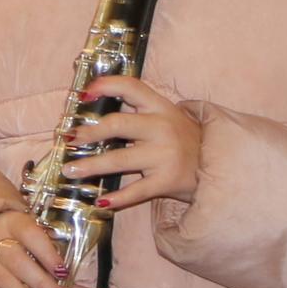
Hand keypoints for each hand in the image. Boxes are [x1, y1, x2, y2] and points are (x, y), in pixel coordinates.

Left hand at [67, 75, 201, 211]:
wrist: (217, 164)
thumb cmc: (185, 138)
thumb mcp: (166, 115)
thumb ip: (138, 110)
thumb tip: (94, 107)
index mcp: (160, 107)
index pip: (130, 86)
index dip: (104, 86)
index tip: (82, 95)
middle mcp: (161, 128)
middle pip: (117, 125)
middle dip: (88, 132)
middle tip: (69, 140)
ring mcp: (164, 156)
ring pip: (119, 160)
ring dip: (90, 166)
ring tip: (70, 171)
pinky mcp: (167, 181)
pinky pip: (137, 191)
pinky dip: (117, 198)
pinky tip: (101, 201)